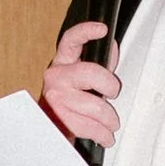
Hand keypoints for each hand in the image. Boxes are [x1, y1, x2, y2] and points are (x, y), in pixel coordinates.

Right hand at [41, 19, 119, 146]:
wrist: (51, 128)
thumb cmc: (70, 101)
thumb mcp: (84, 79)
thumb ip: (99, 62)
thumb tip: (111, 47)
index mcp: (63, 62)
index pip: (71, 40)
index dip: (86, 32)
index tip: (102, 29)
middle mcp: (55, 77)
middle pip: (90, 73)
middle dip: (110, 86)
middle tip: (113, 94)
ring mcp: (55, 97)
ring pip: (95, 105)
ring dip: (109, 119)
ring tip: (111, 123)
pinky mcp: (57, 118)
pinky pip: (88, 126)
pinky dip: (101, 134)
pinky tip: (104, 135)